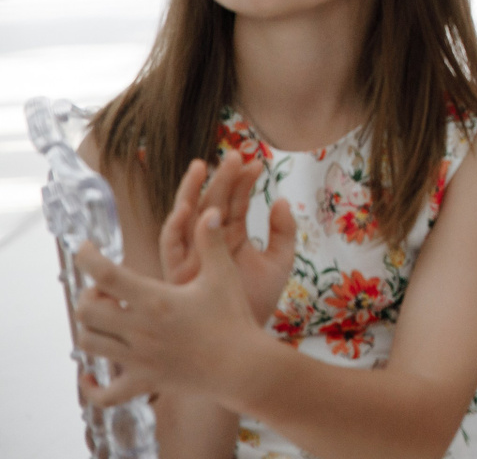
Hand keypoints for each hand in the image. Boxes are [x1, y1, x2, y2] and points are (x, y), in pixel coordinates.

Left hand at [74, 209, 275, 408]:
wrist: (242, 365)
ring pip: (88, 344)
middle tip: (106, 289)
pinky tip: (91, 375)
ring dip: (90, 327)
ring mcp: (138, 359)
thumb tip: (209, 211)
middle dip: (89, 295)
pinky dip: (91, 387)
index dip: (87, 257)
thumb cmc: (234, 318)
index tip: (86, 247)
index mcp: (156, 300)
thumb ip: (212, 241)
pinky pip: (103, 394)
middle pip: (86, 310)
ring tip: (107, 318)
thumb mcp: (224, 274)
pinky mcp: (143, 382)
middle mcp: (140, 330)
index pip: (106, 274)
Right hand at [159, 153, 295, 325]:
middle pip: (211, 204)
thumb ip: (284, 233)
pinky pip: (172, 247)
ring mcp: (191, 258)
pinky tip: (187, 209)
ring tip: (202, 166)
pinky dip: (176, 227)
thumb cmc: (257, 304)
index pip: (234, 203)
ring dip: (192, 192)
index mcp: (230, 238)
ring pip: (187, 218)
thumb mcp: (279, 263)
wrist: (240, 342)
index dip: (243, 182)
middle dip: (221, 179)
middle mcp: (207, 244)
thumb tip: (282, 200)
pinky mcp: (177, 275)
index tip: (256, 161)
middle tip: (234, 155)